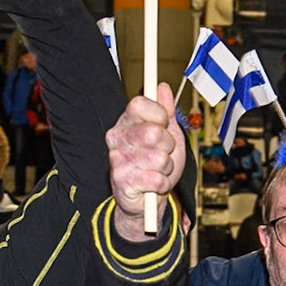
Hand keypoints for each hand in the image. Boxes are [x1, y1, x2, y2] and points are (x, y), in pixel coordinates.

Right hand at [106, 85, 184, 241]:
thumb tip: (162, 87)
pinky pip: (156, 179)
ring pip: (159, 158)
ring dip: (166, 167)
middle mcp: (117, 137)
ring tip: (158, 169)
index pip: (140, 104)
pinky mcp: (121, 181)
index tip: (164, 125)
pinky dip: (162, 183)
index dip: (160, 115)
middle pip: (154, 132)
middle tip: (162, 153)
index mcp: (126, 121)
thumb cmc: (157, 163)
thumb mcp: (168, 133)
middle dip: (168, 145)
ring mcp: (118, 159)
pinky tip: (153, 184)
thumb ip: (165, 110)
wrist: (147, 197)